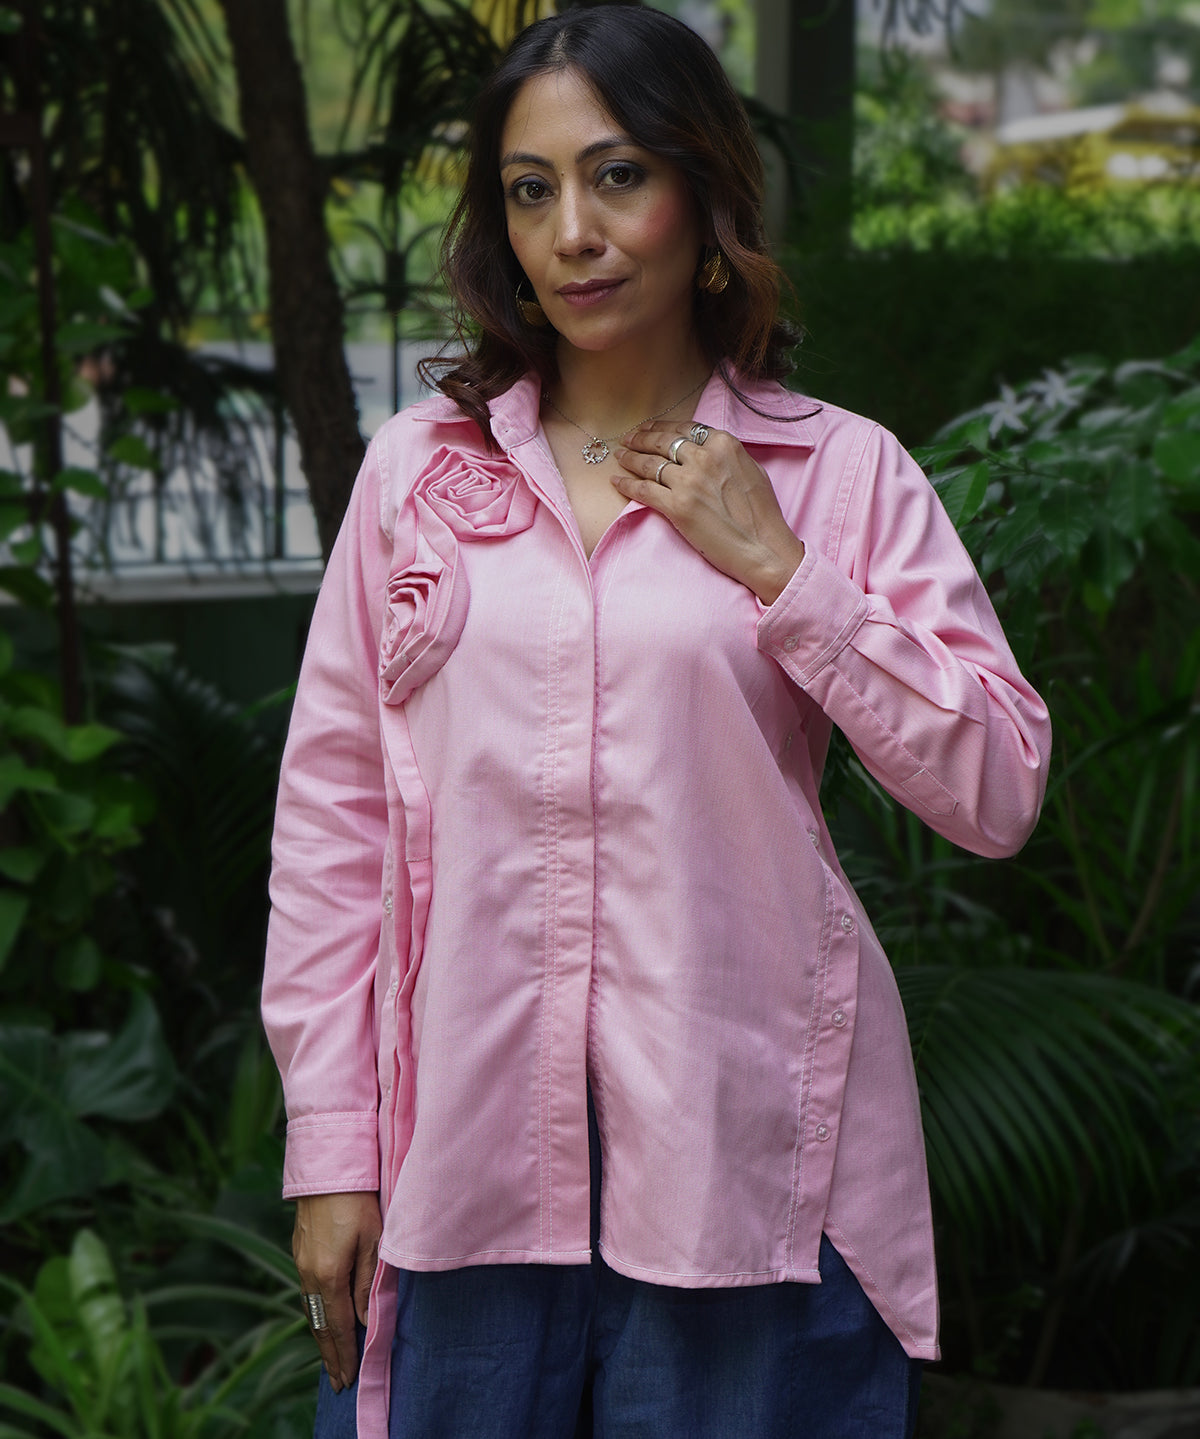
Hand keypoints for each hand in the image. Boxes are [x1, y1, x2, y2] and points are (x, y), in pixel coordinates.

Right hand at [293, 1191, 381, 1391]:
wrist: (328, 1167)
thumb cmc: (358, 1200)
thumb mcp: (372, 1240)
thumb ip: (367, 1282)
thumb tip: (364, 1319)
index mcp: (328, 1276)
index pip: (337, 1326)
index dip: (344, 1354)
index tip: (348, 1379)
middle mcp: (308, 1274)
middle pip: (319, 1324)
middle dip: (329, 1354)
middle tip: (337, 1381)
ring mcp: (300, 1262)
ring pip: (310, 1310)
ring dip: (321, 1336)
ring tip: (330, 1358)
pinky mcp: (300, 1250)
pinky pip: (307, 1293)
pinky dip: (315, 1314)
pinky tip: (322, 1319)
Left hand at [612, 423, 804, 605]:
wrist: (763, 548)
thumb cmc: (762, 514)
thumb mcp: (750, 470)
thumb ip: (725, 456)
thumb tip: (706, 450)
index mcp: (723, 444)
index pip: (683, 428)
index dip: (661, 427)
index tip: (648, 429)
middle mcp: (704, 457)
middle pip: (662, 442)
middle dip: (640, 438)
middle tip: (627, 440)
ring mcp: (689, 481)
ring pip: (649, 464)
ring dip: (630, 458)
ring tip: (619, 457)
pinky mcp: (677, 506)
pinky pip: (643, 490)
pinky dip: (626, 484)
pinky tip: (616, 481)